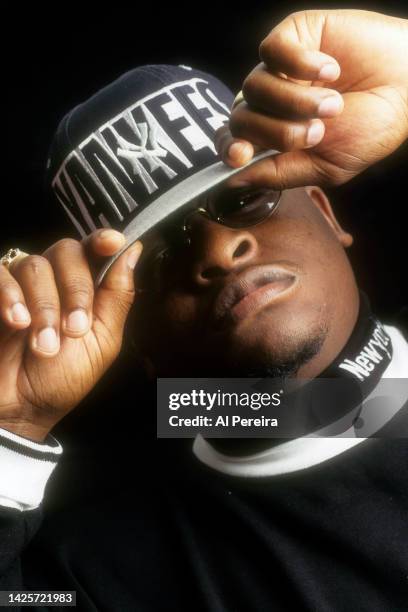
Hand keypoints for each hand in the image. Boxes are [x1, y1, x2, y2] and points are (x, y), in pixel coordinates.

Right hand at [0, 231, 141, 440]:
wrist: (23, 407)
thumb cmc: (64, 377)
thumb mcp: (102, 341)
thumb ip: (117, 296)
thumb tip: (134, 251)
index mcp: (87, 288)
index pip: (95, 249)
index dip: (103, 240)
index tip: (113, 243)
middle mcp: (55, 279)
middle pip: (67, 251)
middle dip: (75, 290)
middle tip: (74, 329)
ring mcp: (22, 284)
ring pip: (36, 265)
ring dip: (45, 307)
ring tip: (44, 345)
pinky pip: (1, 274)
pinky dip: (10, 295)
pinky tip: (17, 322)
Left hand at [217, 9, 407, 188]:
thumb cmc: (371, 128)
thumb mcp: (327, 166)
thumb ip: (280, 174)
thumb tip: (235, 179)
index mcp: (275, 136)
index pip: (233, 142)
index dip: (229, 149)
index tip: (239, 155)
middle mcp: (271, 104)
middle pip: (241, 119)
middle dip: (276, 132)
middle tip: (315, 133)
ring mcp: (279, 70)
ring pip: (254, 87)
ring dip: (295, 102)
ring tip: (333, 105)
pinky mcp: (294, 36)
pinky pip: (270, 51)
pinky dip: (299, 63)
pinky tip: (331, 70)